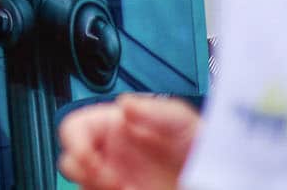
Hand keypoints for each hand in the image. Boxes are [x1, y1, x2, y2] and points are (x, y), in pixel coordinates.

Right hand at [57, 95, 197, 189]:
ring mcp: (115, 179)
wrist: (216, 178)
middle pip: (70, 160)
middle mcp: (110, 154)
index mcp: (114, 127)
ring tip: (126, 188)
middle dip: (83, 171)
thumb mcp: (181, 121)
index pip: (74, 128)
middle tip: (110, 179)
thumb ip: (155, 110)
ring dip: (95, 186)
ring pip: (84, 184)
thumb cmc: (200, 146)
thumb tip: (125, 104)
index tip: (87, 156)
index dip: (74, 141)